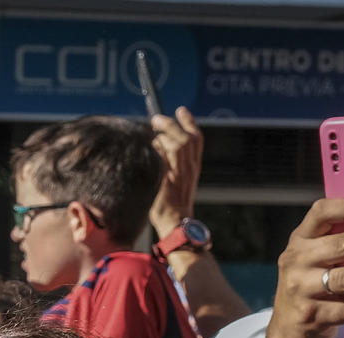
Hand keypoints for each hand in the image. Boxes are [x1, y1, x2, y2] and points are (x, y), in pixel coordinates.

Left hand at [149, 107, 202, 236]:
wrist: (174, 222)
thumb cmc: (170, 204)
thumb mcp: (176, 179)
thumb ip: (171, 162)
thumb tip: (156, 144)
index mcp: (193, 166)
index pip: (196, 138)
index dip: (189, 122)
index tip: (181, 110)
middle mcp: (190, 167)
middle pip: (187, 137)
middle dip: (173, 124)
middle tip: (157, 118)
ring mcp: (181, 173)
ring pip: (177, 145)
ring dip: (163, 136)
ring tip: (151, 133)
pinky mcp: (169, 179)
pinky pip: (164, 158)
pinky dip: (156, 150)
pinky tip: (148, 149)